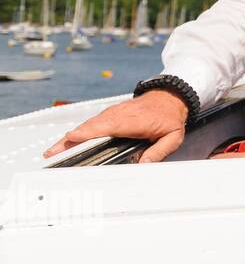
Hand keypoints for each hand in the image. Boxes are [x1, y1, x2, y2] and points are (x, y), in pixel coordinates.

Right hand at [42, 89, 188, 163]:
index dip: (90, 132)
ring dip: (70, 138)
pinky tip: (65, 144)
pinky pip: (90, 125)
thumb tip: (144, 165)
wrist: (169, 99)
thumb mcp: (173, 137)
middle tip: (53, 152)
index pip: (109, 126)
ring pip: (88, 125)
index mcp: (134, 120)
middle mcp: (119, 115)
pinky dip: (77, 133)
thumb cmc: (169, 118)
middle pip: (91, 127)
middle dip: (72, 139)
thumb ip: (159, 151)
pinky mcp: (108, 116)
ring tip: (53, 151)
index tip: (74, 137)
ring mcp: (111, 114)